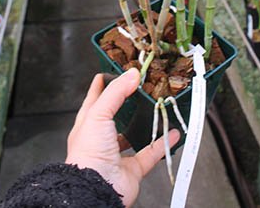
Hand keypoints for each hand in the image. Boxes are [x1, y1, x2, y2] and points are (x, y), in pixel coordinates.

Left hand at [66, 68, 179, 207]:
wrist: (96, 188)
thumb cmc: (88, 153)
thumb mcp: (98, 113)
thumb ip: (116, 92)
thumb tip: (131, 74)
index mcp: (88, 123)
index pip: (95, 98)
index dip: (103, 84)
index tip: (112, 71)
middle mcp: (101, 138)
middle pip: (116, 116)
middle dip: (127, 104)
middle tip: (141, 89)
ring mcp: (116, 154)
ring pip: (133, 135)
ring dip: (145, 125)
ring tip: (156, 110)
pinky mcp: (132, 169)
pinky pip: (150, 154)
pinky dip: (162, 144)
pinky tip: (172, 134)